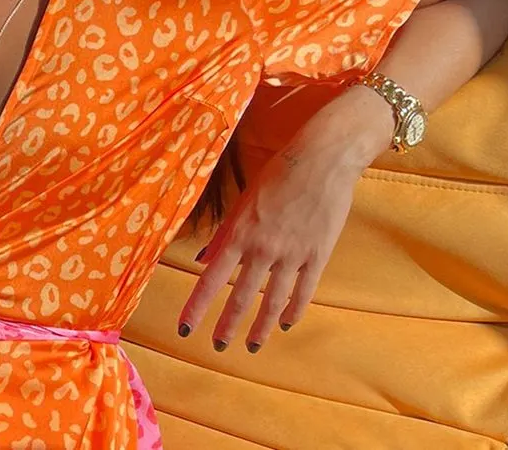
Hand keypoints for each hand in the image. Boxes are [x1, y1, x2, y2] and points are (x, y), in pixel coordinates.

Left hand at [177, 131, 368, 352]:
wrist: (322, 160)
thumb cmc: (278, 174)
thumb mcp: (243, 201)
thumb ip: (224, 235)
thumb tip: (203, 260)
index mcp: (239, 233)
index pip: (211, 278)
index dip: (197, 306)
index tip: (185, 328)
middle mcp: (263, 248)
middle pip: (241, 297)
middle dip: (227, 325)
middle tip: (217, 346)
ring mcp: (292, 254)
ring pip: (272, 301)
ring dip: (260, 327)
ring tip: (252, 346)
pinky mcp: (317, 255)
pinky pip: (303, 291)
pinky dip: (293, 310)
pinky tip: (284, 324)